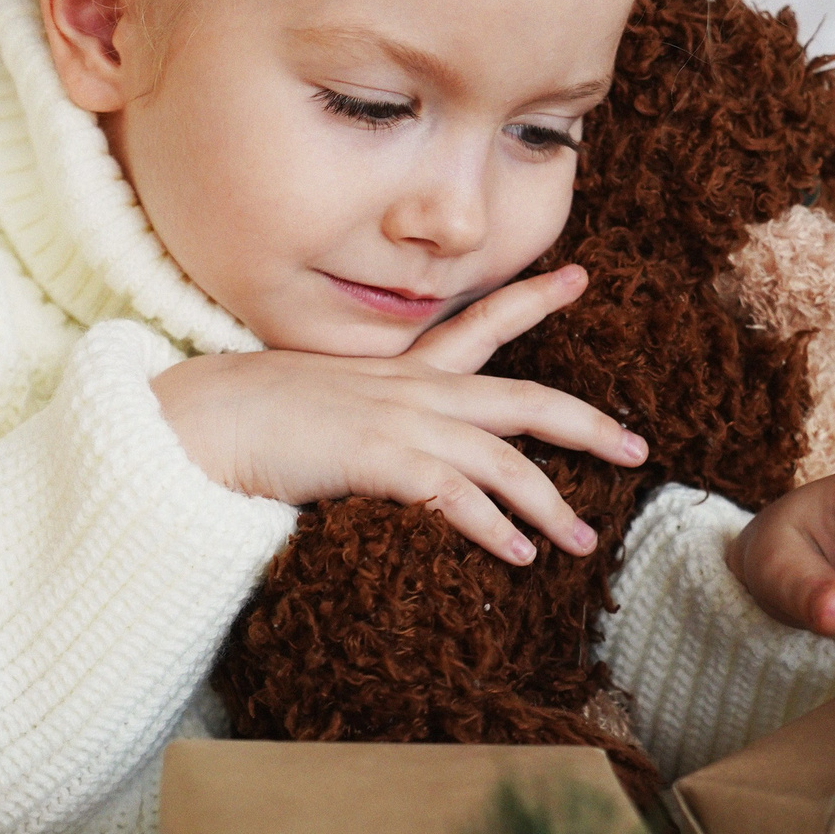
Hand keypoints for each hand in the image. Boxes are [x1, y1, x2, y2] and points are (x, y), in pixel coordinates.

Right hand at [149, 267, 648, 564]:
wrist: (197, 419)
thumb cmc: (244, 416)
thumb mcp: (316, 403)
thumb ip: (360, 418)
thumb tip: (380, 443)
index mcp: (397, 371)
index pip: (477, 324)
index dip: (532, 300)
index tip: (578, 276)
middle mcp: (410, 390)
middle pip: (521, 397)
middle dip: (585, 420)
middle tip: (637, 443)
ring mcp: (397, 423)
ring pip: (502, 459)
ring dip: (550, 504)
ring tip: (584, 542)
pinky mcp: (378, 460)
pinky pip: (455, 496)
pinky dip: (494, 528)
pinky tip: (519, 557)